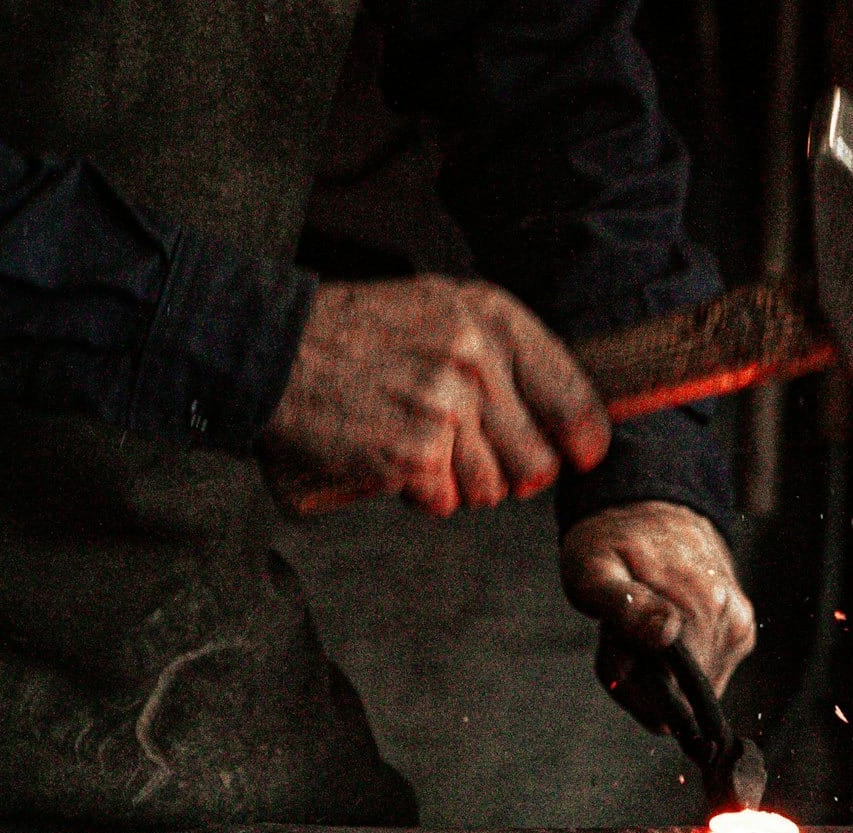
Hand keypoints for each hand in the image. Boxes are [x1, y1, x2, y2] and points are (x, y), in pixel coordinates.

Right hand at [260, 276, 609, 515]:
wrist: (271, 350)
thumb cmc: (356, 334)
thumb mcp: (440, 310)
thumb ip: (503, 350)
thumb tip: (567, 414)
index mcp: (492, 318)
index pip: (574, 399)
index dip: (582, 440)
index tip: (577, 454)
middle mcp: (476, 358)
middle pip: (538, 461)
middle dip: (511, 473)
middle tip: (472, 456)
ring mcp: (445, 406)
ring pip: (493, 489)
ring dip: (462, 485)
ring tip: (422, 448)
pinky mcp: (413, 451)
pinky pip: (446, 502)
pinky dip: (422, 494)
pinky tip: (394, 460)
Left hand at [561, 502, 755, 732]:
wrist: (650, 509)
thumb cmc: (611, 543)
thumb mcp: (594, 570)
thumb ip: (623, 607)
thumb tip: (666, 635)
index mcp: (698, 612)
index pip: (669, 704)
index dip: (633, 688)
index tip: (615, 653)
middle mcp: (730, 625)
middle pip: (681, 698)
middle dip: (643, 678)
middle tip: (619, 634)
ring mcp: (740, 630)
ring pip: (693, 689)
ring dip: (657, 669)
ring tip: (637, 626)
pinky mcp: (742, 631)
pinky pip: (705, 671)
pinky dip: (676, 660)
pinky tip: (658, 627)